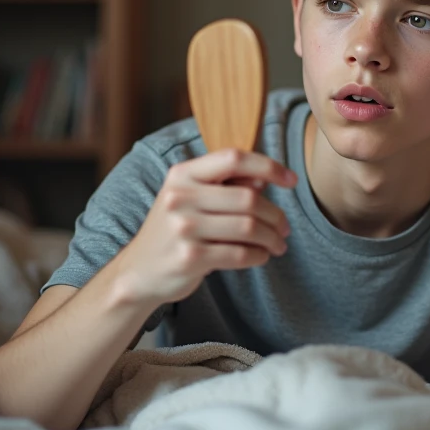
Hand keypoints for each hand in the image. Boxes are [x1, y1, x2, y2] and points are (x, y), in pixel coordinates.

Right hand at [108, 149, 296, 306]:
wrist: (138, 272)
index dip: (269, 166)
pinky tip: (260, 256)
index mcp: (182, 174)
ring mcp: (183, 228)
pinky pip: (240, 254)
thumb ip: (225, 185)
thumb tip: (263, 178)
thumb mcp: (191, 198)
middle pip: (248, 199)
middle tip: (285, 228)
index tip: (291, 180)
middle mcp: (180, 197)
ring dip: (271, 238)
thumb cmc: (174, 230)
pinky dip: (258, 256)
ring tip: (277, 244)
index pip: (233, 158)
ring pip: (249, 228)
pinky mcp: (190, 258)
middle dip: (275, 215)